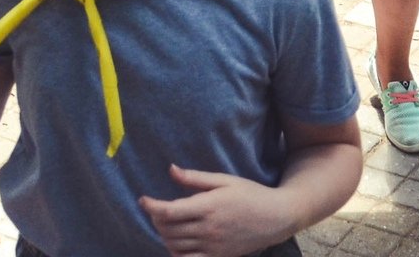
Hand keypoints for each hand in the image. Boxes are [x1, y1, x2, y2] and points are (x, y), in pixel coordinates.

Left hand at [140, 166, 294, 256]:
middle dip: (156, 220)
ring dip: (165, 236)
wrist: (276, 218)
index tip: (143, 200)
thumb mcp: (224, 180)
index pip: (169, 211)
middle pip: (168, 230)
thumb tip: (171, 170)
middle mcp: (208, 229)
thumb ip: (195, 178)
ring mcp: (213, 246)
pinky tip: (176, 244)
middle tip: (156, 210)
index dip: (151, 206)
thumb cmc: (250, 194)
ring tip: (166, 225)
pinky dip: (177, 254)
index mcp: (208, 207)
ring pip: (175, 247)